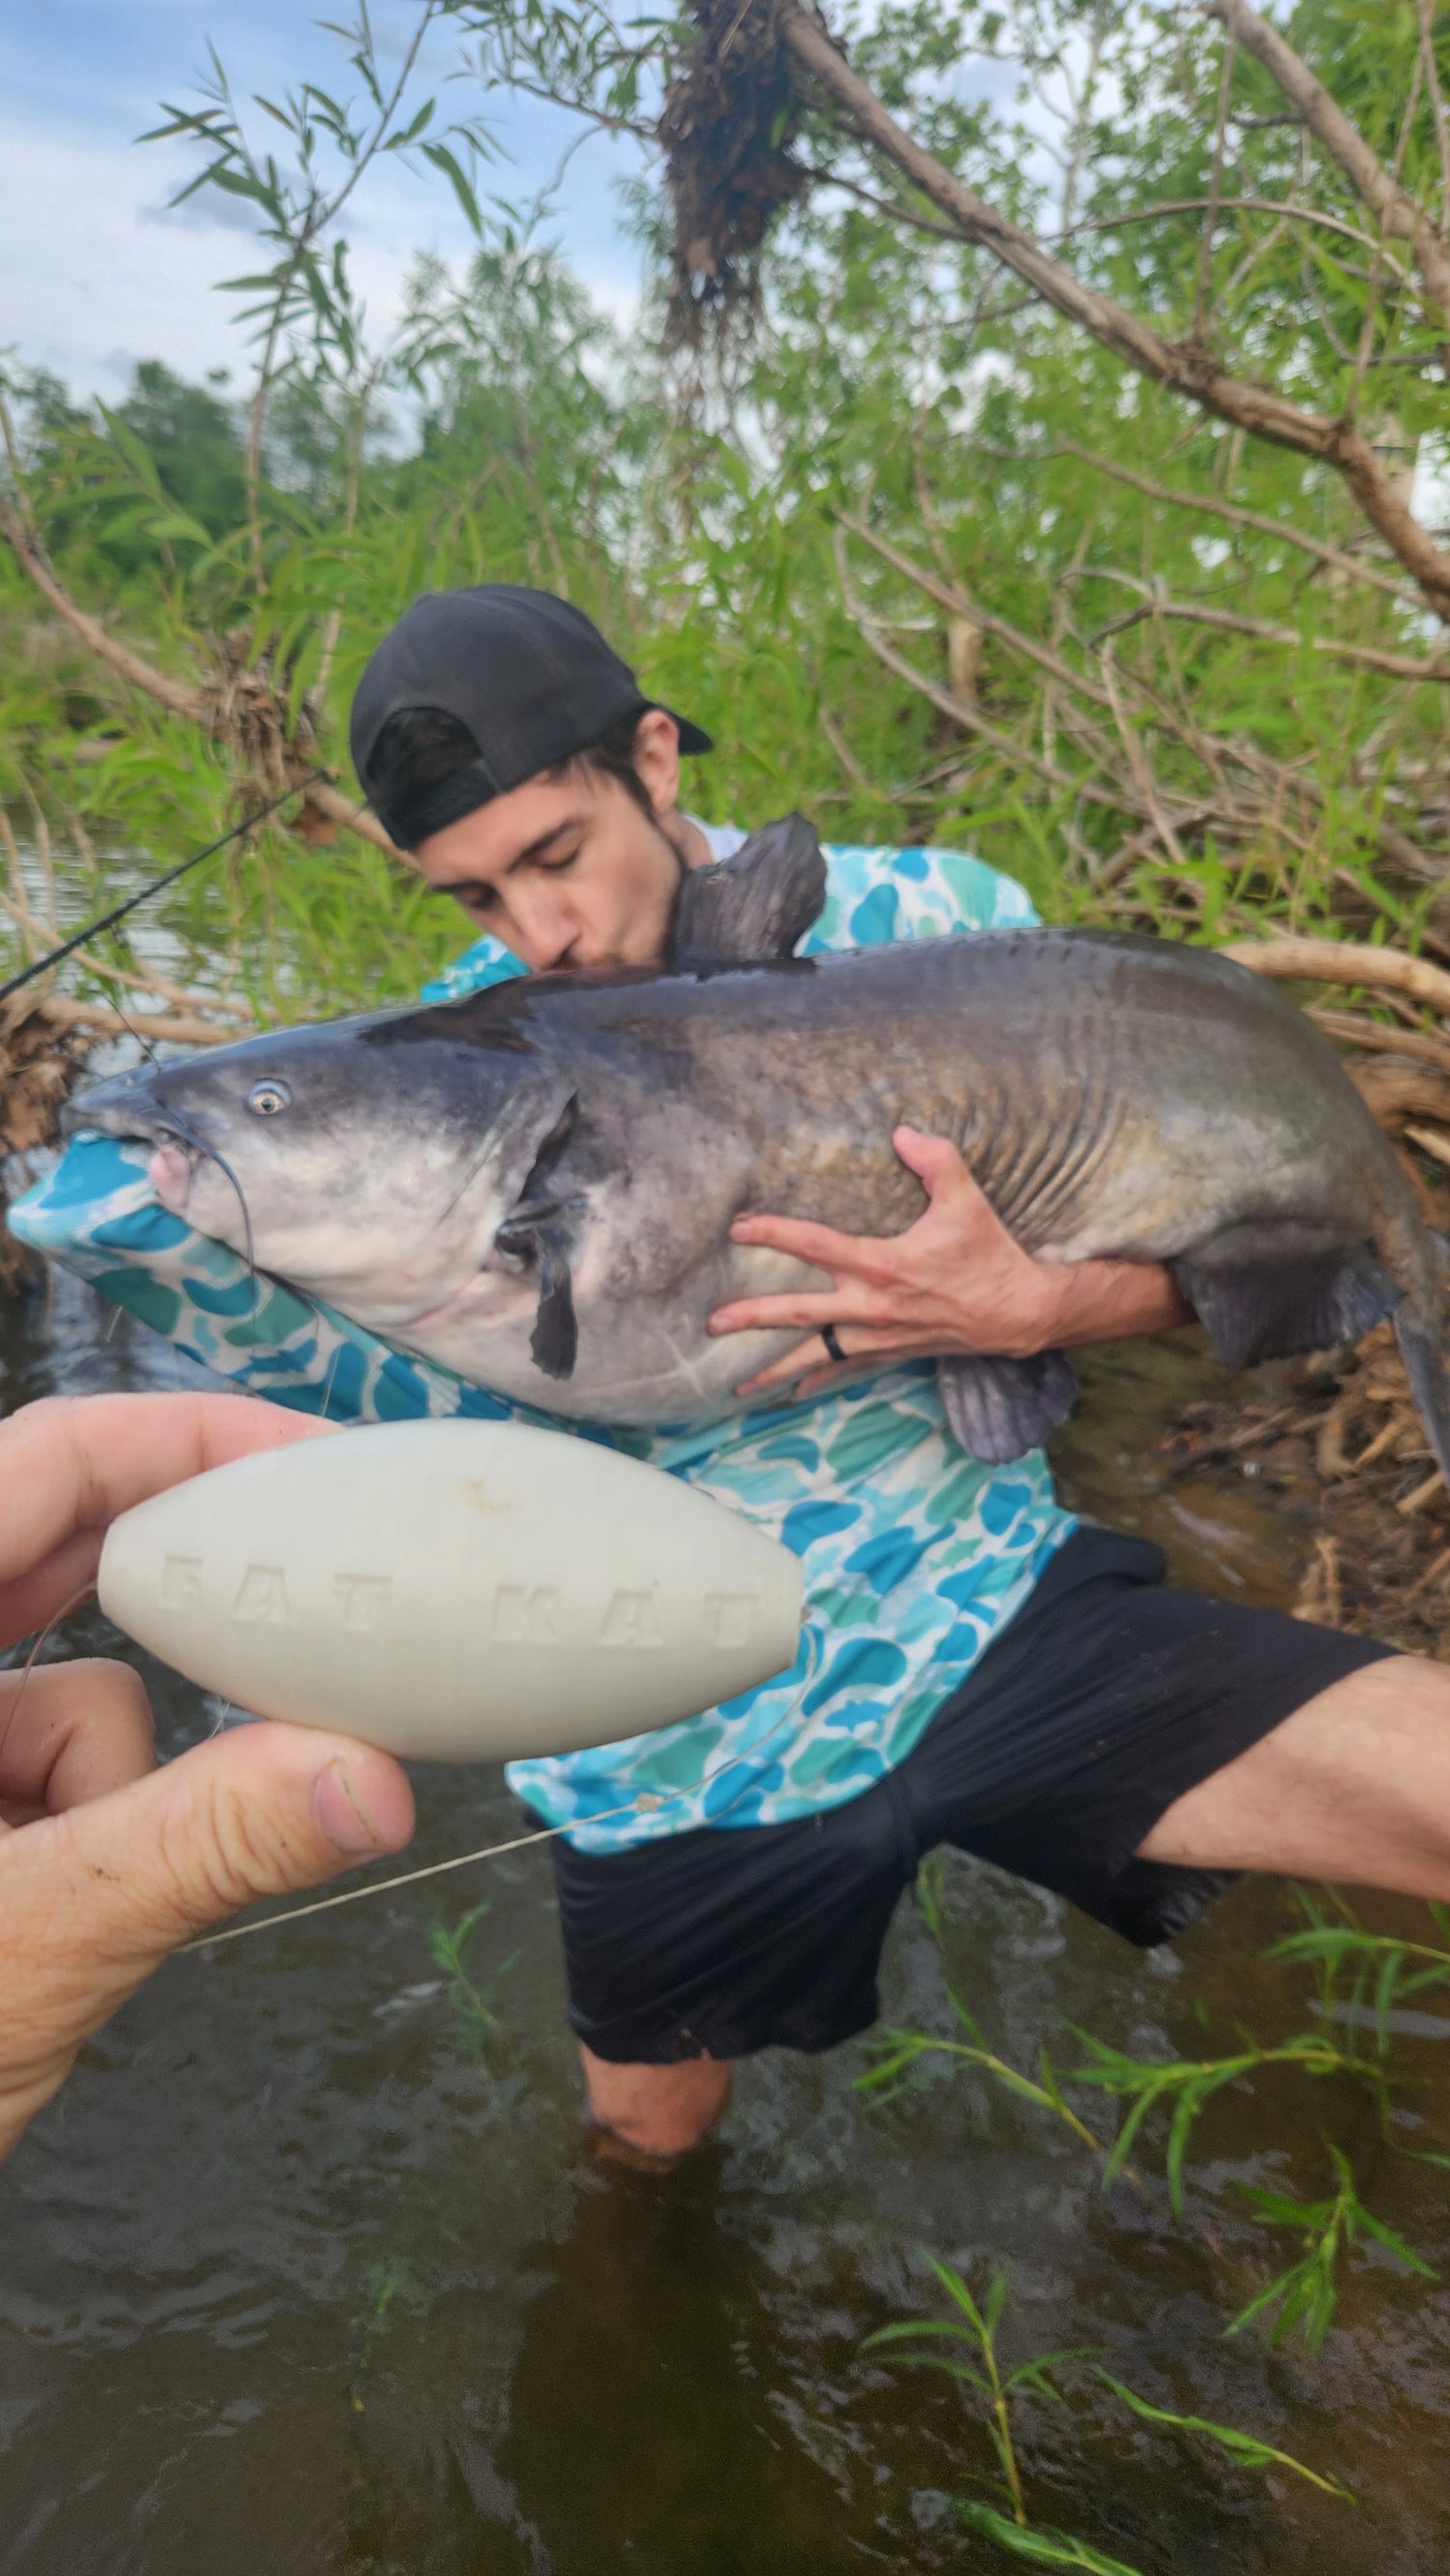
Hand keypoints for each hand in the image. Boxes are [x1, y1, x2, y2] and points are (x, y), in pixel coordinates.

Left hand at [0, 1394, 414, 2160]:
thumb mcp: (22, 1950)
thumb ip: (194, 1845)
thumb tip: (374, 1781)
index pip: (41, 1462)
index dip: (180, 1435)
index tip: (316, 1459)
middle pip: (59, 1560)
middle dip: (187, 1603)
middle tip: (324, 1599)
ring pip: (64, 1696)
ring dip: (112, 1778)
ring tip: (80, 1900)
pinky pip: (45, 1778)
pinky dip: (81, 1831)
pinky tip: (52, 1928)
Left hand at [708, 1127, 1188, 1401]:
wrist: (1021, 1311)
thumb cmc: (990, 1253)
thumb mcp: (967, 1198)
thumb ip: (935, 1159)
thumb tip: (902, 1131)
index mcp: (882, 1264)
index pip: (815, 1246)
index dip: (774, 1234)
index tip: (737, 1229)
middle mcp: (872, 1306)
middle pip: (799, 1313)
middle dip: (753, 1318)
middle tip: (713, 1324)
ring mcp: (879, 1336)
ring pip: (817, 1354)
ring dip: (775, 1368)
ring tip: (736, 1384)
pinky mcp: (891, 1353)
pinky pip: (845, 1370)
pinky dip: (817, 1382)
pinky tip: (789, 1394)